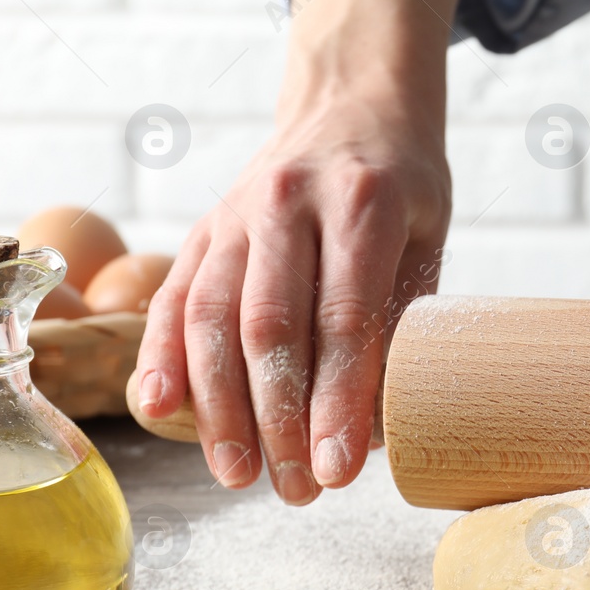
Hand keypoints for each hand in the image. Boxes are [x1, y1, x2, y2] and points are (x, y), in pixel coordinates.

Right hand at [133, 0, 470, 502]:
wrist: (352, 100)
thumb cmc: (404, 181)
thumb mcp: (428, 234)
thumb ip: (406, 315)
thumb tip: (391, 421)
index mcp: (363, 202)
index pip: (345, 319)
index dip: (340, 402)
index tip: (342, 468)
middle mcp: (290, 203)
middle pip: (272, 328)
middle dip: (280, 421)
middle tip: (297, 490)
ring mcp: (237, 215)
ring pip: (213, 320)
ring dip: (221, 408)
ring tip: (240, 475)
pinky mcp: (204, 230)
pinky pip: (173, 299)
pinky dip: (163, 359)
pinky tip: (161, 413)